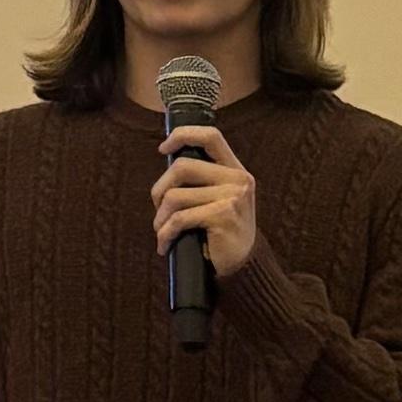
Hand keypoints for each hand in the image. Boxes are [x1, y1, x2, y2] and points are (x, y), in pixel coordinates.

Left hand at [153, 124, 257, 280]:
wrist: (243, 267)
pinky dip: (165, 233)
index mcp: (235, 170)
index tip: (163, 149)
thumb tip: (166, 158)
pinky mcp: (223, 216)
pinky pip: (179, 219)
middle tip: (158, 210)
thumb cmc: (222, 232)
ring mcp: (233, 197)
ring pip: (175, 196)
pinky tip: (165, 244)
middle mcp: (238, 179)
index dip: (183, 135)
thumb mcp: (218, 198)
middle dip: (159, 190)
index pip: (210, 136)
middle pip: (181, 167)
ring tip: (162, 231)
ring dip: (160, 218)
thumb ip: (201, 178)